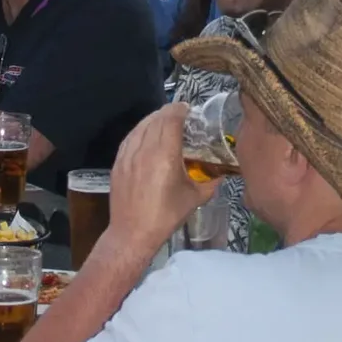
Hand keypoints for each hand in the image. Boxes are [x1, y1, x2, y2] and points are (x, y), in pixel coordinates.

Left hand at [106, 101, 201, 254]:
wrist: (132, 232)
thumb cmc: (166, 216)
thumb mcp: (194, 198)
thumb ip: (211, 182)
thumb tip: (223, 174)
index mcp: (165, 155)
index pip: (171, 120)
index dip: (180, 109)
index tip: (188, 108)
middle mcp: (145, 150)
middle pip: (156, 119)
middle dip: (168, 112)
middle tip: (180, 114)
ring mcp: (128, 155)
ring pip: (141, 126)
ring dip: (154, 119)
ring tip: (164, 120)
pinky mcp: (118, 162)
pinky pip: (130, 137)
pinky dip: (140, 130)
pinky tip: (146, 133)